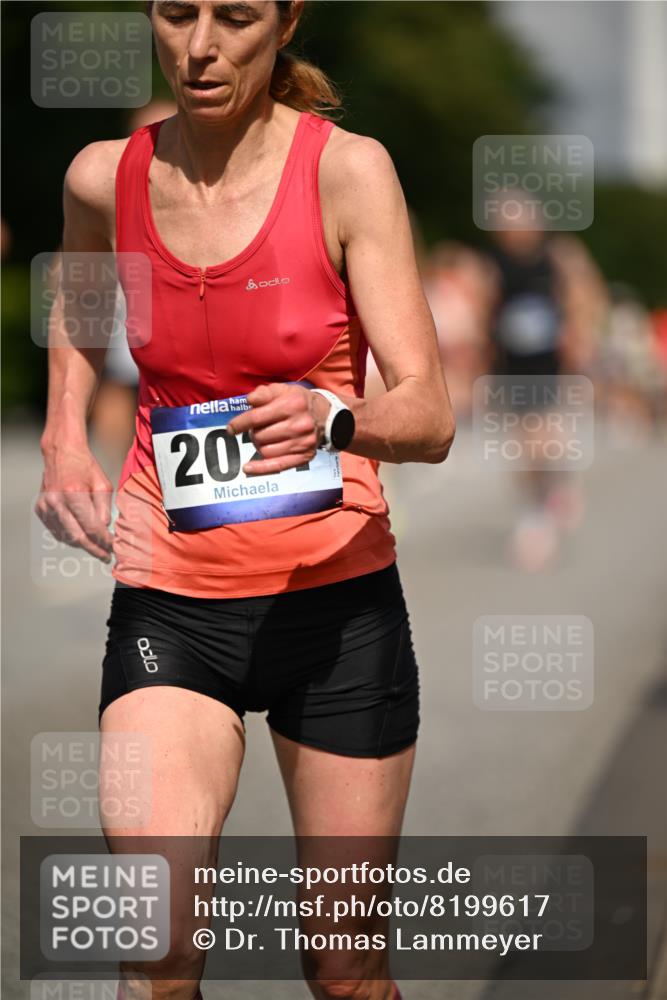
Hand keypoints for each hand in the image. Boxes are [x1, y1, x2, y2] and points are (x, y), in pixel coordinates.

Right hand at [35, 444, 113, 561]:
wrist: (61, 453)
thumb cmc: (85, 467)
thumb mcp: (103, 485)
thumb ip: (104, 509)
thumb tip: (104, 529)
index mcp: (74, 494)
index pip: (92, 527)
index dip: (104, 541)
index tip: (113, 547)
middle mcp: (57, 502)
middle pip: (77, 537)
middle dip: (94, 549)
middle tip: (105, 556)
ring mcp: (46, 506)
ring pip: (66, 537)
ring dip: (82, 544)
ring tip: (95, 546)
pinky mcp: (40, 509)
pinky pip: (56, 531)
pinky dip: (69, 537)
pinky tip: (81, 535)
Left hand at [226, 383, 330, 474]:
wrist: (328, 417)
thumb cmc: (298, 402)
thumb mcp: (283, 390)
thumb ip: (264, 392)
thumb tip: (249, 401)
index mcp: (292, 404)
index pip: (257, 417)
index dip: (240, 423)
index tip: (231, 428)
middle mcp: (299, 424)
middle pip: (260, 436)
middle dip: (253, 433)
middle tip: (257, 429)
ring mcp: (303, 442)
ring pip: (266, 451)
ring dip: (258, 445)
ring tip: (263, 439)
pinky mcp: (304, 456)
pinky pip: (277, 465)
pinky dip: (260, 469)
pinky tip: (248, 469)